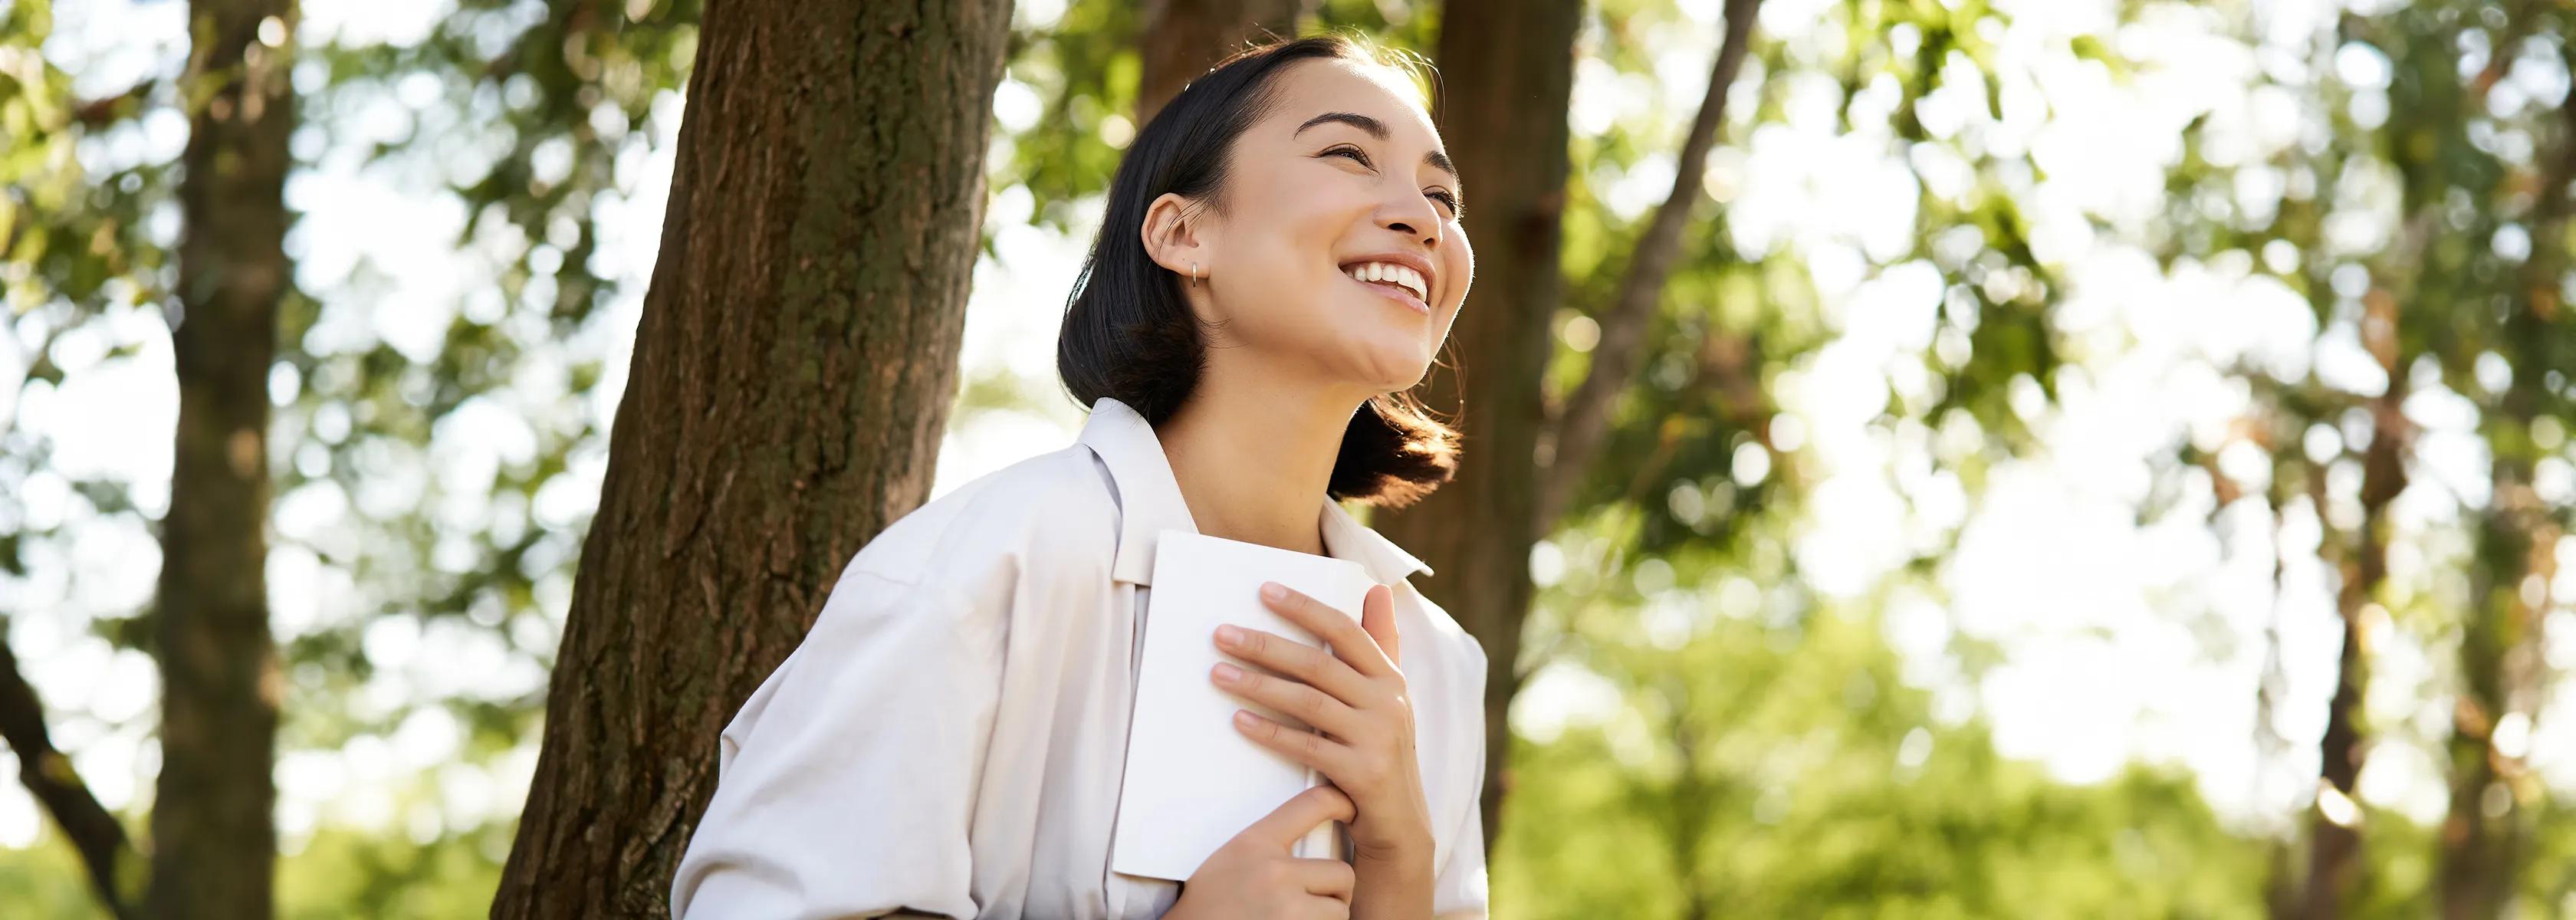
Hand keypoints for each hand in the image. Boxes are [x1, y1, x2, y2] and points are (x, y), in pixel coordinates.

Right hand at [1162, 785, 1355, 919]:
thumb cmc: (1206, 908)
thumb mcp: (1229, 860)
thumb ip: (1266, 847)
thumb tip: (1303, 839)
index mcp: (1254, 844)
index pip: (1313, 804)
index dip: (1341, 802)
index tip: (1350, 807)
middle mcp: (1273, 872)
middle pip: (1342, 872)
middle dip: (1335, 892)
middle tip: (1315, 901)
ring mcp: (1286, 907)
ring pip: (1340, 909)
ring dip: (1328, 918)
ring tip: (1300, 919)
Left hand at [1212, 583, 1435, 877]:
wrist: (1400, 821)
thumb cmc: (1382, 749)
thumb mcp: (1389, 695)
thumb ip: (1381, 643)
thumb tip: (1379, 587)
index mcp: (1390, 677)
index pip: (1345, 631)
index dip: (1305, 608)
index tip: (1264, 591)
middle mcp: (1388, 702)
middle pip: (1318, 664)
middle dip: (1266, 645)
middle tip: (1221, 634)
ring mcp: (1377, 738)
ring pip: (1308, 702)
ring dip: (1258, 685)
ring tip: (1217, 672)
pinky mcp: (1362, 773)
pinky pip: (1306, 747)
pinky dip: (1270, 731)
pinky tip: (1239, 719)